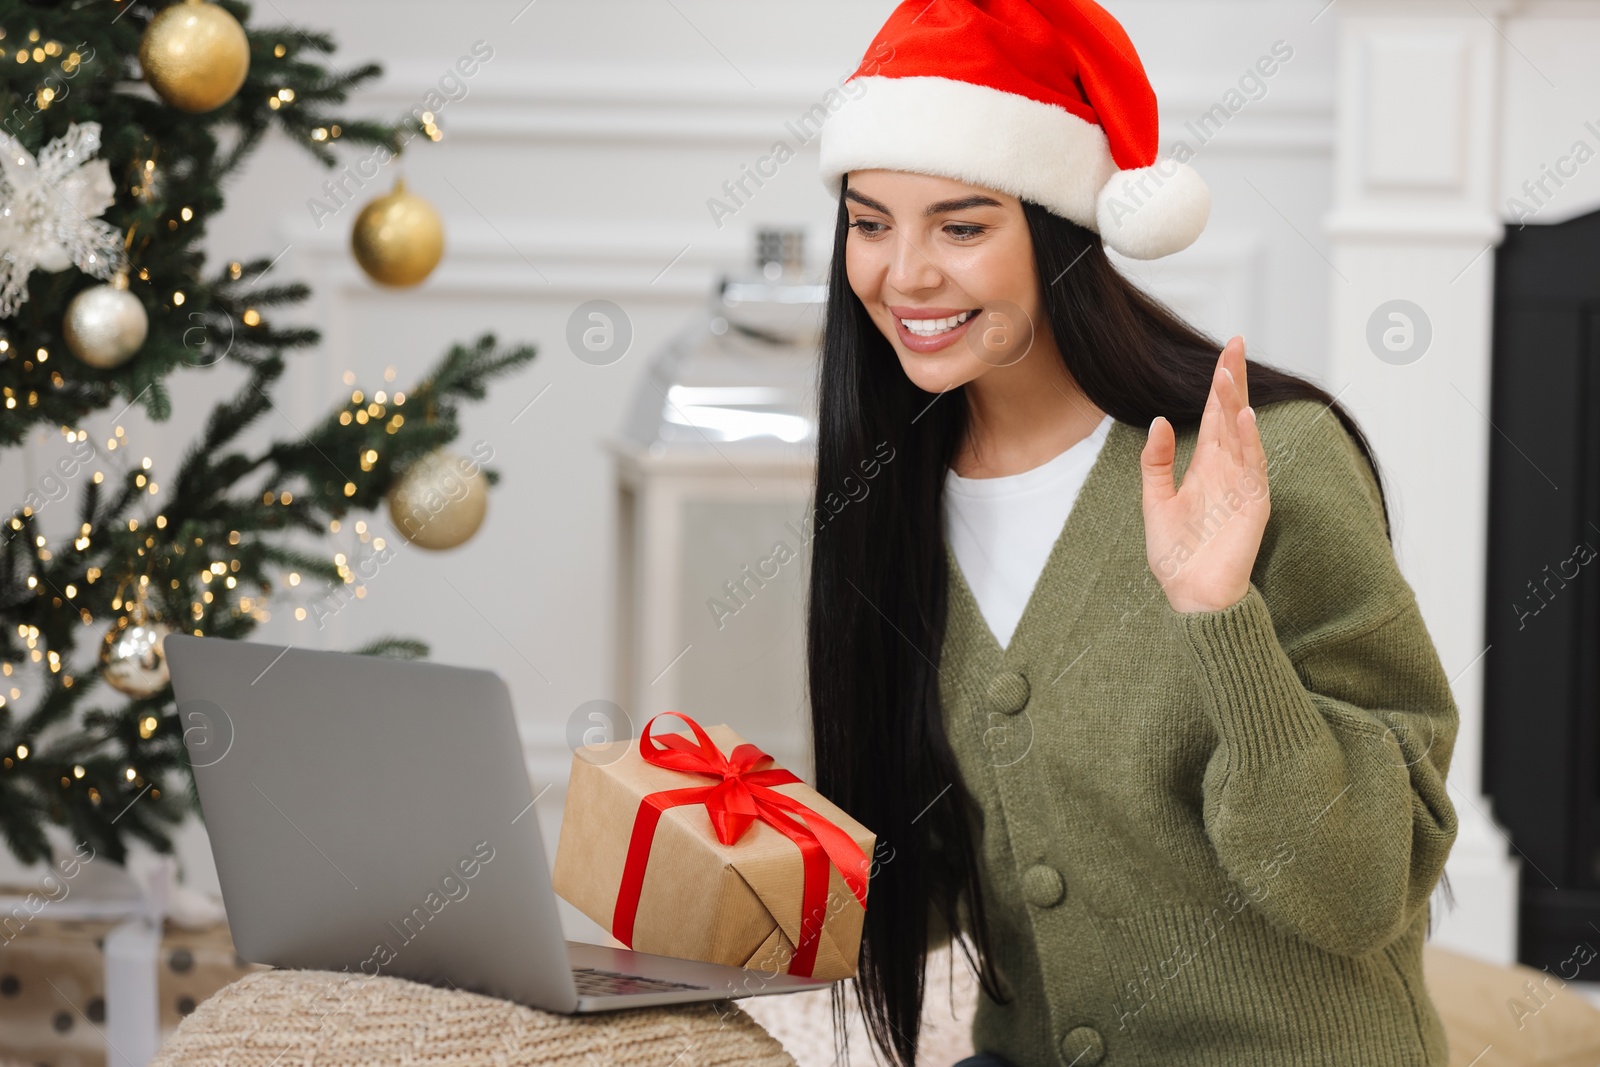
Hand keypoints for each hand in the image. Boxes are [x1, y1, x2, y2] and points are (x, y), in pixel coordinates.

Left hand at [1140, 336, 1268, 613]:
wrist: (1191, 595)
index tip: (1225, 351)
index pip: (1216, 416)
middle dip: (1232, 380)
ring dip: (1235, 404)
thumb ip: (1156, 462)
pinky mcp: (1252, 505)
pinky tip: (1243, 417)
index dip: (1219, 384)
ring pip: (1241, 435)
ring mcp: (1243, 485)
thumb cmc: (1175, 555)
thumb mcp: (1155, 501)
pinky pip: (1252, 468)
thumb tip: (1161, 420)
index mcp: (1206, 467)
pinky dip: (1248, 442)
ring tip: (1228, 372)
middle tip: (1235, 344)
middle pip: (1232, 415)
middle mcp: (1228, 470)